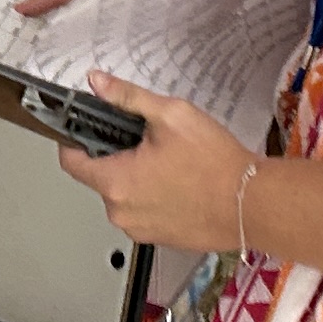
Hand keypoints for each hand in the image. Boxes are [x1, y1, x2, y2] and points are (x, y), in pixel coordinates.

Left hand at [55, 74, 258, 254]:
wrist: (251, 205)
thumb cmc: (215, 164)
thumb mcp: (170, 115)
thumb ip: (127, 98)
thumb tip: (98, 82)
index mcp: (115, 182)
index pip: (70, 161)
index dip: (74, 140)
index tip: (86, 128)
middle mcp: (120, 212)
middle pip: (101, 177)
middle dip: (118, 156)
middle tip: (150, 140)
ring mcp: (140, 229)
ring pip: (124, 195)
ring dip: (137, 178)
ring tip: (172, 163)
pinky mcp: (160, 239)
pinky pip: (145, 212)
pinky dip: (155, 197)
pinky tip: (181, 183)